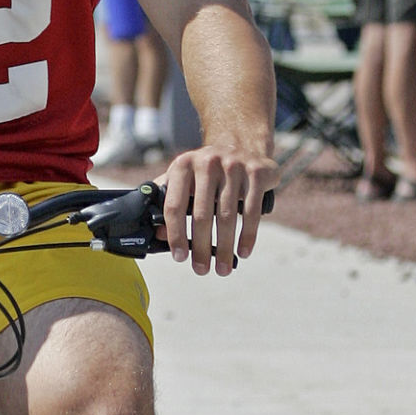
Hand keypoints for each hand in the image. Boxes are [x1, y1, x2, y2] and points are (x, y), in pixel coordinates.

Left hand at [161, 145, 277, 276]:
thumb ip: (168, 202)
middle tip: (201, 270)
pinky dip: (248, 235)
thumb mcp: (184, 180)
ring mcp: (234, 165)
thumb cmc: (206, 172)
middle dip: (201, 248)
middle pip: (201, 215)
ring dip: (225, 248)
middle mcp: (207, 162)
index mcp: (182, 165)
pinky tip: (243, 252)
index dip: (175, 235)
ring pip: (227, 216)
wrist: (241, 145)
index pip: (174, 206)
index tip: (179, 257)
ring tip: (222, 268)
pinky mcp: (257, 172)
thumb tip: (159, 234)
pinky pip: (251, 211)